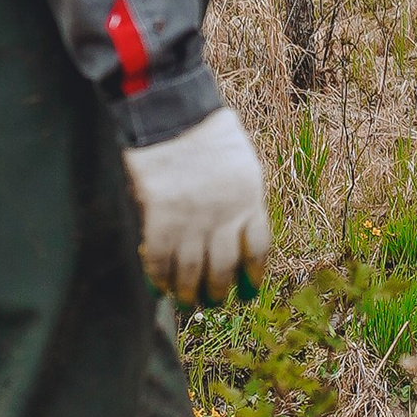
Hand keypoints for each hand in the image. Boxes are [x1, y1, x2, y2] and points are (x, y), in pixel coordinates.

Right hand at [122, 105, 269, 302]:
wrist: (175, 114)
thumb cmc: (209, 133)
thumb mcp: (242, 165)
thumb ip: (243, 199)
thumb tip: (240, 232)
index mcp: (250, 200)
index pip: (258, 249)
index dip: (255, 275)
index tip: (250, 290)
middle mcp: (225, 215)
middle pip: (223, 268)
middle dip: (218, 292)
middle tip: (212, 302)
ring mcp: (192, 218)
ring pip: (192, 272)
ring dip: (188, 293)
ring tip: (185, 302)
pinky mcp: (161, 216)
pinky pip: (160, 259)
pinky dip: (158, 278)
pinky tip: (157, 286)